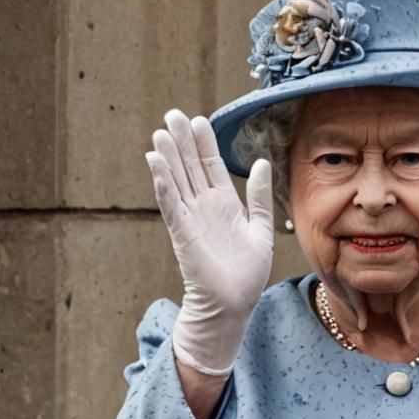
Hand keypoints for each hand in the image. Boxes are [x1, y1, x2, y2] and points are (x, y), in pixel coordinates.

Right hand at [145, 109, 273, 374]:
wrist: (232, 304)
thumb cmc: (246, 274)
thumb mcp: (261, 230)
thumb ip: (258, 197)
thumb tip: (262, 162)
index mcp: (224, 204)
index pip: (211, 166)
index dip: (204, 144)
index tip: (197, 120)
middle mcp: (205, 207)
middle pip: (190, 167)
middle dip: (181, 142)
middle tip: (171, 114)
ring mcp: (191, 218)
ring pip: (176, 181)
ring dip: (168, 157)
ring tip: (160, 132)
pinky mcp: (182, 232)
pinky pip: (170, 204)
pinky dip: (163, 184)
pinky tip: (156, 163)